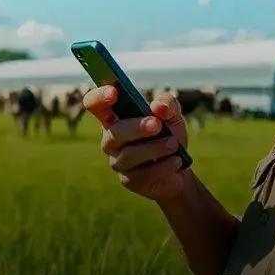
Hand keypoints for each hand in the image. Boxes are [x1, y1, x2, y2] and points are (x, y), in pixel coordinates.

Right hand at [84, 87, 190, 202]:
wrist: (180, 166)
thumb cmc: (169, 133)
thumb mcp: (173, 113)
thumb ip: (167, 103)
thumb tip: (157, 108)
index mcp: (115, 117)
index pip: (94, 104)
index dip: (99, 97)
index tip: (113, 93)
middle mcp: (111, 139)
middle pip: (114, 132)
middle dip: (136, 128)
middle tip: (157, 125)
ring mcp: (117, 161)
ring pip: (129, 155)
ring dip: (154, 148)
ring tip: (174, 144)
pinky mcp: (129, 181)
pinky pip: (142, 174)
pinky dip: (162, 166)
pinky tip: (176, 161)